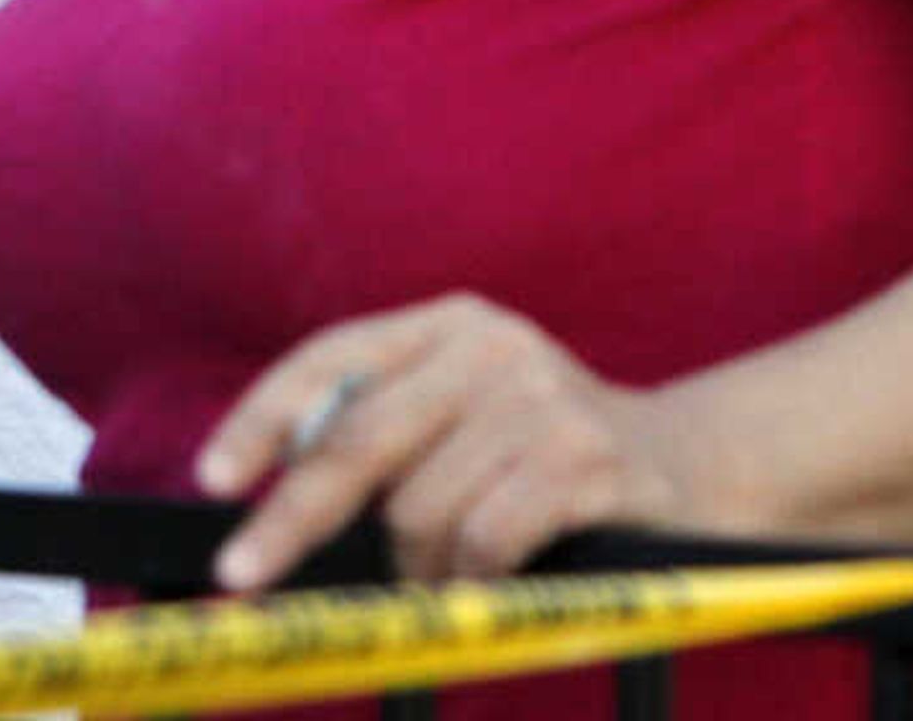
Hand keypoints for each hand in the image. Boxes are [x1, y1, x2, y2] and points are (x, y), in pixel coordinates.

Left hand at [198, 296, 704, 592]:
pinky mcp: (588, 460)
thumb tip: (275, 489)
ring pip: (420, 508)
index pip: (329, 360)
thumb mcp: (468, 413)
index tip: (212, 480)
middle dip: (290, 517)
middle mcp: (488, 347)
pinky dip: (469, 583)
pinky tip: (483, 588)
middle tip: (241, 577)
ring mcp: (541, 400)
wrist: (699, 466)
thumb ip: (388, 428)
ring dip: (415, 570)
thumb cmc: (550, 456)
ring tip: (443, 581)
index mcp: (446, 325)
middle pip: (358, 439)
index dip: (261, 419)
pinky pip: (485, 540)